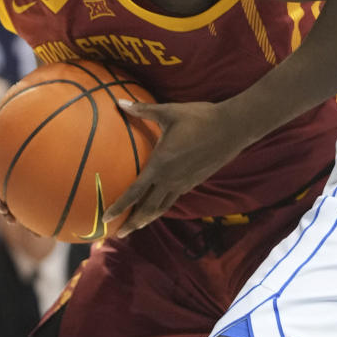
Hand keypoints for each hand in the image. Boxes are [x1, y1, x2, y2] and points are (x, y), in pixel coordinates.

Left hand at [103, 98, 246, 237]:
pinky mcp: (194, 182)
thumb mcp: (169, 112)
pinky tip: (158, 206)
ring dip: (146, 220)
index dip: (119, 206)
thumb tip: (120, 102)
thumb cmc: (199, 117)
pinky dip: (161, 207)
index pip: (135, 192)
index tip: (105, 218)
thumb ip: (143, 110)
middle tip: (118, 234)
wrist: (232, 128)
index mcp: (160, 164)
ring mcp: (184, 183)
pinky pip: (173, 199)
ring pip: (161, 208)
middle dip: (131, 223)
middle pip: (147, 209)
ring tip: (135, 227)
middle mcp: (170, 179)